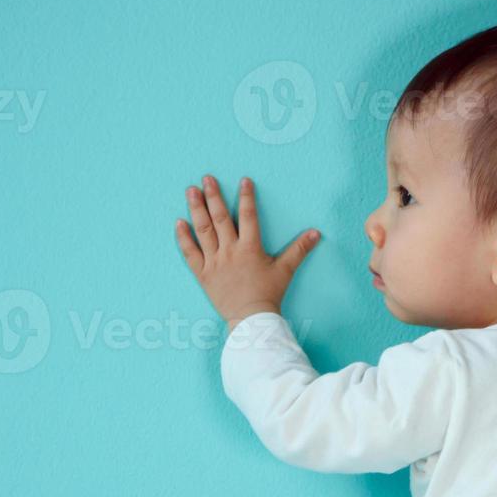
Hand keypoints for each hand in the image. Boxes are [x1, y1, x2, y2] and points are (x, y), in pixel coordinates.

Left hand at [175, 174, 320, 330]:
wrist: (251, 319)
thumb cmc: (269, 294)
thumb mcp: (286, 270)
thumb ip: (300, 249)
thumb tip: (316, 233)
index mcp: (250, 248)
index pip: (248, 216)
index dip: (246, 197)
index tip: (243, 180)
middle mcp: (230, 251)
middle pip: (220, 218)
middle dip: (213, 196)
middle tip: (207, 178)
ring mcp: (214, 262)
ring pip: (203, 231)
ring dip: (196, 209)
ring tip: (191, 191)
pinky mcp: (203, 274)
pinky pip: (190, 253)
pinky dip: (184, 238)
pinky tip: (179, 222)